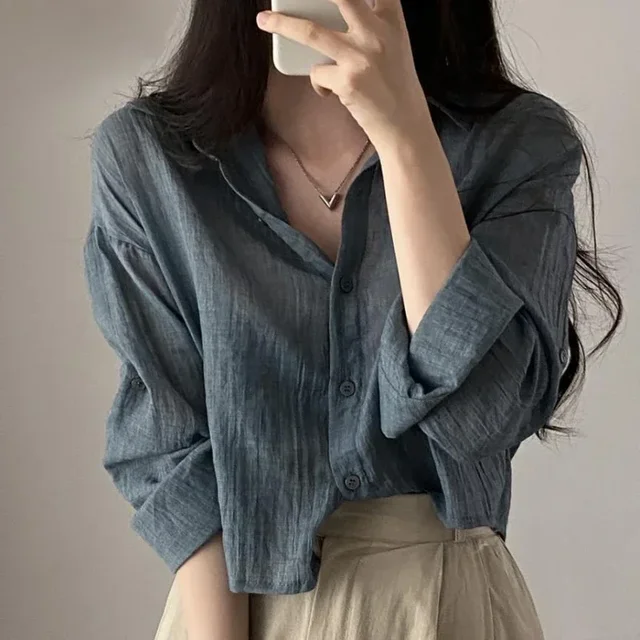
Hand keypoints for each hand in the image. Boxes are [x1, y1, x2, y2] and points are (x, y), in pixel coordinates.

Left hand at [256, 0, 431, 148]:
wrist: (404, 126)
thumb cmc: (396, 87)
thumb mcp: (395, 46)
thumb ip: (373, 24)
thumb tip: (335, 12)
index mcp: (392, 21)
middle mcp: (377, 33)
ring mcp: (361, 56)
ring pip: (311, 32)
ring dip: (282, 25)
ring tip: (264, 21)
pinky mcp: (347, 81)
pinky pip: (317, 73)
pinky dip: (318, 82)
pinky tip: (330, 91)